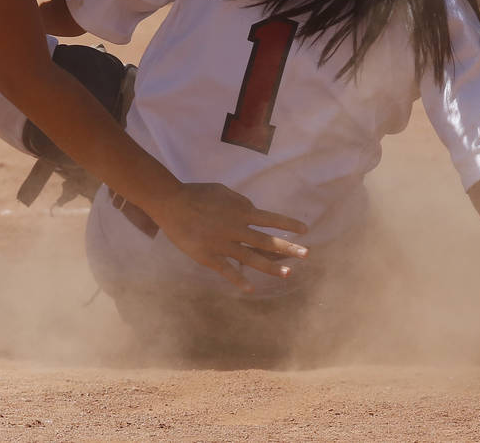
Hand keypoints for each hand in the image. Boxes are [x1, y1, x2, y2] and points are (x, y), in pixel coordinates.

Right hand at [148, 182, 308, 291]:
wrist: (173, 204)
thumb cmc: (198, 194)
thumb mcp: (224, 191)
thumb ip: (240, 202)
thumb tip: (253, 209)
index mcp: (241, 211)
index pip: (271, 219)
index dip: (288, 225)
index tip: (304, 231)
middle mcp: (237, 229)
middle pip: (267, 241)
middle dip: (288, 248)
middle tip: (306, 254)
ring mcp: (224, 245)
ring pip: (251, 258)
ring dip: (270, 268)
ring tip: (288, 274)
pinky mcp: (210, 257)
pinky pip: (227, 270)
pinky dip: (239, 280)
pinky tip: (251, 289)